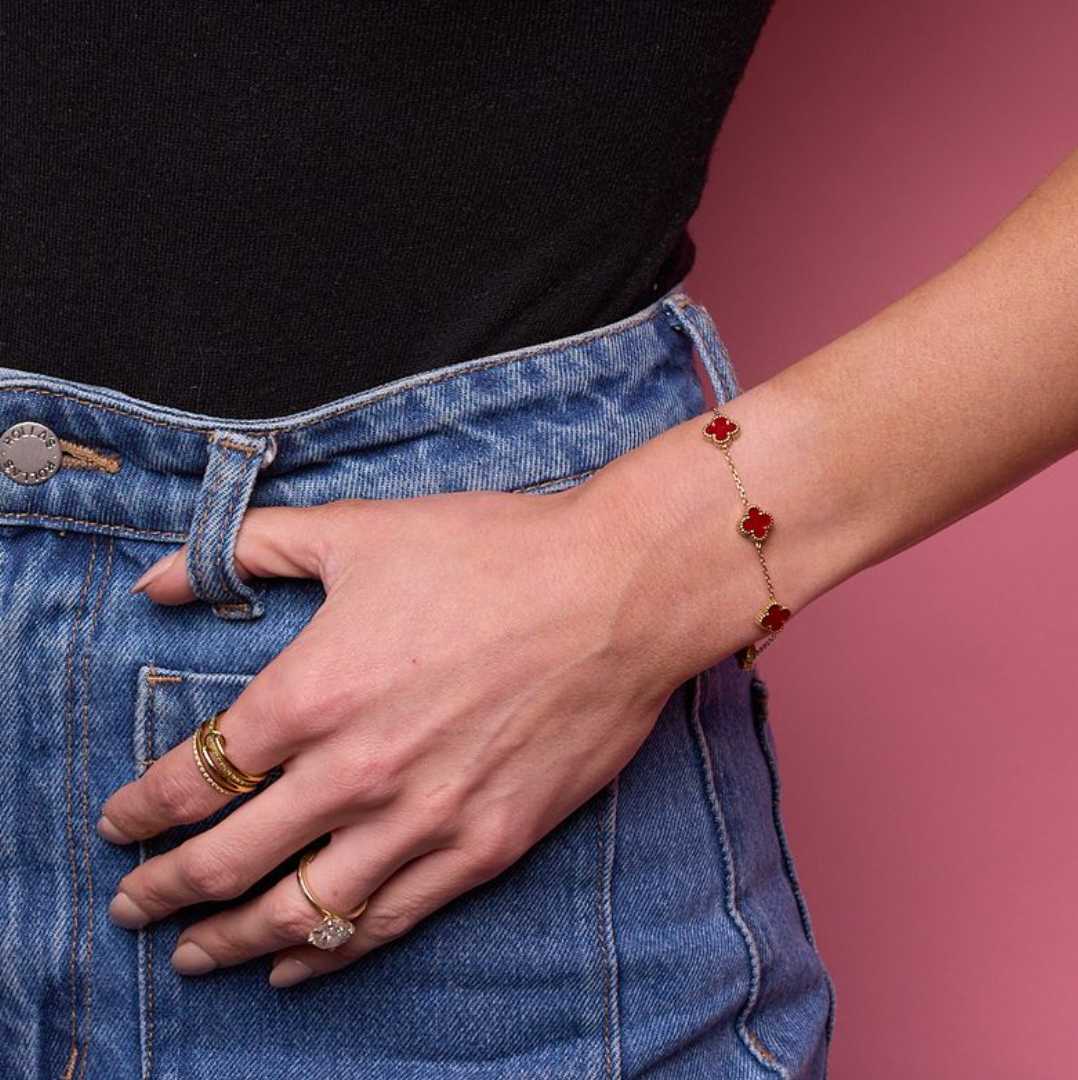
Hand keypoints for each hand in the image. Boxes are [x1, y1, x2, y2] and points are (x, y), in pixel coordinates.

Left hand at [98, 484, 677, 987]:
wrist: (615, 590)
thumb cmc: (489, 553)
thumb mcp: (356, 531)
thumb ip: (245, 551)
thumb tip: (156, 578)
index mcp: (313, 694)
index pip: (193, 779)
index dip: (140, 812)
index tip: (118, 824)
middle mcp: (356, 773)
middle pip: (227, 860)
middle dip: (162, 889)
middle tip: (129, 904)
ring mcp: (424, 821)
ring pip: (300, 911)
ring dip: (230, 938)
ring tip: (192, 953)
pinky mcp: (486, 846)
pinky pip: (388, 921)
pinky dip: (328, 953)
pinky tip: (295, 964)